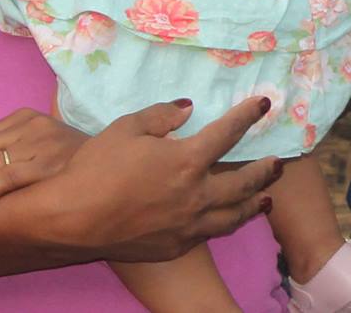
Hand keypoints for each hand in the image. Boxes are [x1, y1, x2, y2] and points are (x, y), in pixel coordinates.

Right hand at [47, 96, 280, 260]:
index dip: (248, 115)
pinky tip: (224, 220)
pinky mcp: (175, 246)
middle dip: (265, 169)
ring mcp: (188, 225)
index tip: (264, 103)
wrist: (70, 221)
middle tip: (279, 162)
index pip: (229, 132)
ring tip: (266, 198)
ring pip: (233, 215)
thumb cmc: (95, 169)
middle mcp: (196, 194)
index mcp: (187, 160)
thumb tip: (189, 109)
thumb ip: (162, 117)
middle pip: (244, 181)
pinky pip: (208, 234)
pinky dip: (222, 224)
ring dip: (253, 203)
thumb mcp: (127, 128)